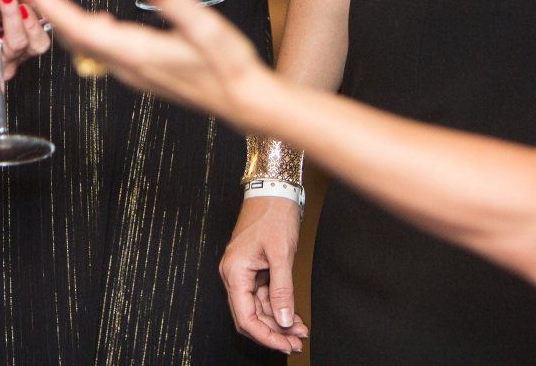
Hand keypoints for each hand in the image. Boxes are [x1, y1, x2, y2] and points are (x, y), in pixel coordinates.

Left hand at [17, 0, 277, 127]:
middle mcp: (127, 65)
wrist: (245, 101)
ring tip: (48, 1)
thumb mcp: (209, 28)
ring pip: (87, 47)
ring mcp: (134, 72)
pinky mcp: (144, 72)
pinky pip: (103, 52)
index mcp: (136, 51)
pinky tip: (98, 21)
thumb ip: (180, 4)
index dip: (52, 8)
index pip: (81, 28)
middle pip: (75, 40)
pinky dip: (88, 32)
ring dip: (65, 24)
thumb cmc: (230, 66)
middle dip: (47, 14)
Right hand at [222, 197, 308, 351]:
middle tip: (296, 342)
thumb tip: (285, 320)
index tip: (285, 344)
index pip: (245, 317)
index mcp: (234, 272)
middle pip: (250, 316)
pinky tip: (294, 316)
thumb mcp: (281, 254)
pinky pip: (263, 297)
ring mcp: (243, 272)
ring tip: (300, 332)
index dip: (265, 335)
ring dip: (278, 322)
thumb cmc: (273, 215)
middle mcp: (234, 274)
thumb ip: (282, 290)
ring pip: (258, 309)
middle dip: (274, 332)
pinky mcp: (253, 270)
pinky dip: (278, 308)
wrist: (274, 191)